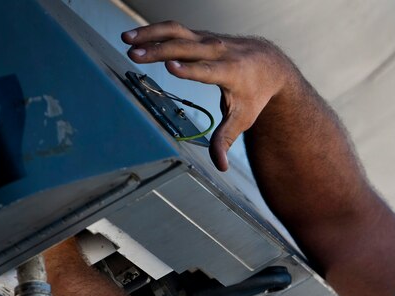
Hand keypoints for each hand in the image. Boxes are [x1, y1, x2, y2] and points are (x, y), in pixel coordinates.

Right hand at [122, 21, 296, 170]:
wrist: (268, 63)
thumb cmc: (255, 93)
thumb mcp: (244, 118)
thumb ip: (226, 139)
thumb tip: (220, 166)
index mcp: (230, 72)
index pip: (206, 70)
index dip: (189, 70)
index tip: (170, 67)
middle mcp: (218, 52)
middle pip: (185, 48)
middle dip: (159, 51)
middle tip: (134, 55)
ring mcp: (208, 40)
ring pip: (177, 32)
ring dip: (150, 34)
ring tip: (126, 39)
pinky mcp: (200, 35)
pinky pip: (175, 29)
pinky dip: (154, 31)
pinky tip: (134, 37)